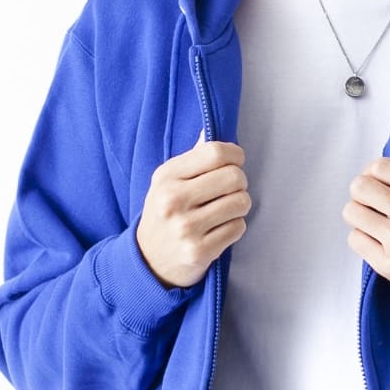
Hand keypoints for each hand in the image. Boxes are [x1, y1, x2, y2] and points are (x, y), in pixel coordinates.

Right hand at [136, 136, 249, 287]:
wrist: (148, 261)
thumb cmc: (165, 214)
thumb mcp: (168, 182)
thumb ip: (193, 157)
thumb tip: (209, 128)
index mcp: (166, 176)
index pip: (215, 152)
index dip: (235, 155)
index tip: (235, 162)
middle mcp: (173, 201)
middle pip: (234, 177)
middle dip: (240, 183)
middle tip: (231, 190)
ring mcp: (186, 228)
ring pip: (241, 202)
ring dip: (239, 206)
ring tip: (224, 211)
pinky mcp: (199, 251)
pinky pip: (238, 228)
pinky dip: (235, 227)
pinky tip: (219, 229)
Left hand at [343, 157, 389, 297]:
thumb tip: (377, 169)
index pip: (380, 167)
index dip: (371, 173)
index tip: (375, 182)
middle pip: (360, 187)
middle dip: (361, 193)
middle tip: (369, 203)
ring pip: (351, 212)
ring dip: (359, 216)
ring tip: (373, 223)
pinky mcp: (388, 264)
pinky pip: (354, 239)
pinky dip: (362, 239)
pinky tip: (377, 241)